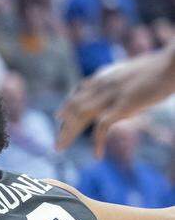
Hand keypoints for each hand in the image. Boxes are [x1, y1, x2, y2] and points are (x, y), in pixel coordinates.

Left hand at [56, 45, 174, 155]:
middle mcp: (102, 84)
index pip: (77, 93)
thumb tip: (118, 99)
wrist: (172, 63)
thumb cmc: (158, 69)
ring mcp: (111, 94)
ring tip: (61, 148)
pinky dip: (96, 142)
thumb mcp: (131, 75)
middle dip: (64, 126)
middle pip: (74, 107)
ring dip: (68, 133)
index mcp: (104, 76)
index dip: (67, 108)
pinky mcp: (123, 105)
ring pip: (80, 115)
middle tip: (57, 144)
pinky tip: (96, 155)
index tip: (60, 119)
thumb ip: (118, 84)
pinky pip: (102, 126)